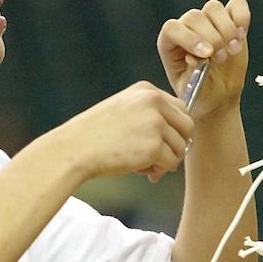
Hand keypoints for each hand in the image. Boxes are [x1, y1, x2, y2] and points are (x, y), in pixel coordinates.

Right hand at [49, 82, 194, 182]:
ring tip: (143, 164)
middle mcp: (154, 101)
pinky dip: (158, 171)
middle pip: (187, 127)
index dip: (174, 129)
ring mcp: (155, 123)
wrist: (75, 149)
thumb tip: (180, 140)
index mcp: (146, 90)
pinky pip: (170, 163)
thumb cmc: (95, 135)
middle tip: (159, 158)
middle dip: (176, 145)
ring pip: (180, 147)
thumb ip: (150, 117)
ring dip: (165, 160)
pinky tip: (140, 170)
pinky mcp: (154, 146)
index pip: (180, 108)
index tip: (160, 141)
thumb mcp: (124, 112)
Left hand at [157, 0, 250, 116]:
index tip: (206, 55)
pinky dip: (242, 16)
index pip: (172, 28)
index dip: (189, 38)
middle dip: (212, 38)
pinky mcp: (229, 19)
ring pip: (213, 8)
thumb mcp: (193, 91)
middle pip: (194, 17)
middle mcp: (186, 28)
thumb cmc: (201, 92)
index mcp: (170, 43)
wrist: (220, 93)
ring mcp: (207, 21)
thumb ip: (192, 75)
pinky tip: (243, 35)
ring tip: (233, 50)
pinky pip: (236, 4)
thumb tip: (194, 57)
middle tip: (221, 58)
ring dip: (226, 29)